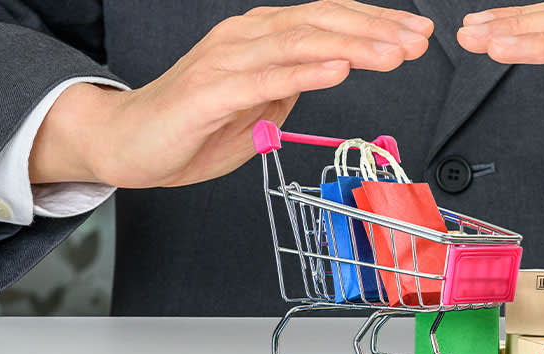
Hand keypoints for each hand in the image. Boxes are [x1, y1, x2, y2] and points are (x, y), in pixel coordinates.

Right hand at [29, 0, 433, 187]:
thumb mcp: (258, 107)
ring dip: (353, 46)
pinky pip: (265, 79)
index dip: (375, 23)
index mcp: (260, 39)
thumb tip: (328, 74)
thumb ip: (291, 88)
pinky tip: (339, 70)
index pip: (327, 20)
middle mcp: (245, 38)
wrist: (124, 144)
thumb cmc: (190, 127)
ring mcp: (227, 61)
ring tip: (394, 52)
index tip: (416, 33)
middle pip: (321, 23)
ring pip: (300, 44)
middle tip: (419, 40)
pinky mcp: (210, 92)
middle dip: (377, 30)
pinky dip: (306, 73)